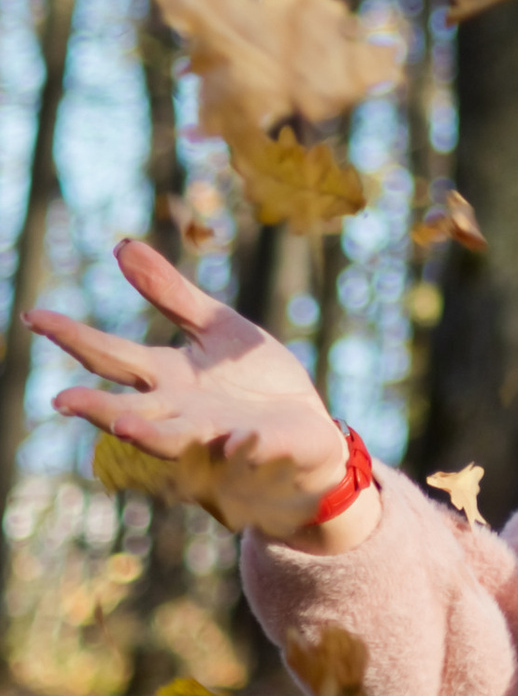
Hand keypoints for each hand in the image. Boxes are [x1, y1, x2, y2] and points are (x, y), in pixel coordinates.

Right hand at [29, 238, 370, 548]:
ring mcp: (216, 434)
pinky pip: (248, 449)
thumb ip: (170, 294)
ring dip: (150, 435)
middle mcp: (180, 412)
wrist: (307, 423)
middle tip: (63, 401)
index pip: (111, 356)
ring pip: (175, 440)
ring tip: (124, 426)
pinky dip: (241, 447)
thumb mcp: (215, 326)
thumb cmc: (252, 378)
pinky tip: (236, 441)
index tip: (34, 316)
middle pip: (130, 409)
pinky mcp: (260, 447)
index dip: (73, 336)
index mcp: (167, 378)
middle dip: (99, 408)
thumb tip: (122, 246)